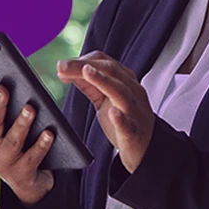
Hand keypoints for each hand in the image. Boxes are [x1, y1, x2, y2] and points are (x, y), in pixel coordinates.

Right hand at [0, 84, 55, 207]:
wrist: (33, 182)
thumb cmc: (26, 144)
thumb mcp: (15, 127)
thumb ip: (14, 110)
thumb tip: (23, 84)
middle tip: (3, 89)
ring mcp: (4, 165)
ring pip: (12, 142)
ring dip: (21, 124)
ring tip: (30, 108)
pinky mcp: (21, 176)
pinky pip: (32, 158)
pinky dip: (41, 145)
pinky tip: (49, 133)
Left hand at [57, 51, 154, 173]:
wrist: (146, 148)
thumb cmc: (125, 120)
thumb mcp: (105, 98)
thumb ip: (90, 84)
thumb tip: (67, 71)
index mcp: (126, 81)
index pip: (105, 62)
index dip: (83, 60)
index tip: (63, 65)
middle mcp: (132, 91)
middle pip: (111, 71)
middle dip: (85, 66)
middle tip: (63, 67)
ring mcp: (134, 111)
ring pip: (121, 92)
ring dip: (103, 80)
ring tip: (86, 72)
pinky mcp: (134, 133)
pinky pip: (128, 124)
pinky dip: (120, 118)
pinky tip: (112, 113)